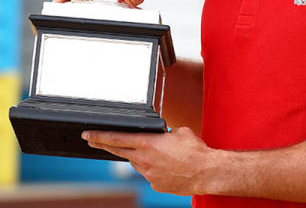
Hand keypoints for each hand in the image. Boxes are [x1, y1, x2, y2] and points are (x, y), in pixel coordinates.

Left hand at [83, 127, 218, 195]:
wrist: (206, 172)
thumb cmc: (195, 151)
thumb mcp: (180, 131)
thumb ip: (164, 133)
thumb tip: (161, 135)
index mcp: (148, 143)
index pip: (116, 138)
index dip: (99, 136)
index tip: (87, 135)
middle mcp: (144, 159)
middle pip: (119, 152)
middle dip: (104, 145)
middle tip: (93, 142)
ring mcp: (148, 174)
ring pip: (137, 163)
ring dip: (141, 157)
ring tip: (161, 154)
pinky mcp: (155, 184)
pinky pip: (150, 173)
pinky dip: (155, 168)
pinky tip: (170, 166)